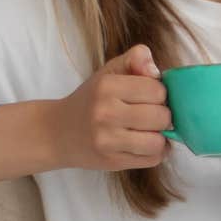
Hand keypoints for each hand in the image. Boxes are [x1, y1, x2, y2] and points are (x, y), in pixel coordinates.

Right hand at [50, 44, 171, 171]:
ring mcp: (108, 140)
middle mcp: (105, 113)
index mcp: (106, 86)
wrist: (58, 132)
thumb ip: (135, 59)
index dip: (159, 93)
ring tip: (150, 131)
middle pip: (161, 117)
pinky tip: (144, 144)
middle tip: (151, 114)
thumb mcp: (109, 72)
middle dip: (163, 115)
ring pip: (158, 142)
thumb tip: (156, 70)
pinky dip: (155, 152)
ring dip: (160, 137)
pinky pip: (152, 159)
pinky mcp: (112, 162)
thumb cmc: (91, 99)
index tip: (149, 96)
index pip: (157, 90)